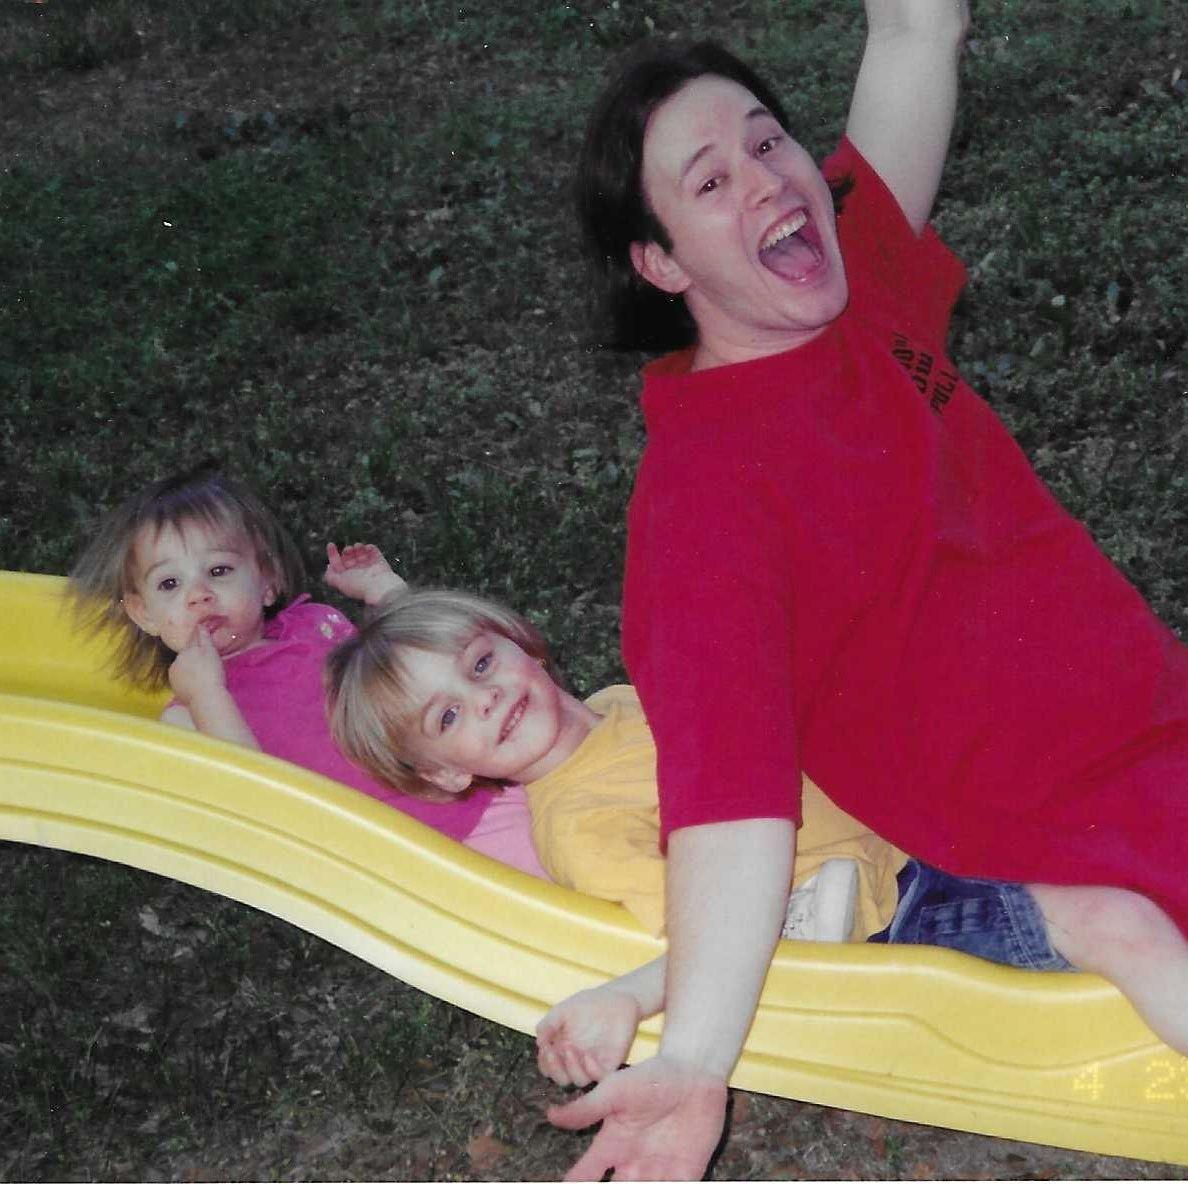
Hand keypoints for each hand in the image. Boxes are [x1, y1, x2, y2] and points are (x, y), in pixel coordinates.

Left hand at [167, 627, 225, 704]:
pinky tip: (196, 684)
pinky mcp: (174, 687)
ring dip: (190, 669)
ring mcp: (174, 675)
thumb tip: (199, 625)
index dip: (199, 639)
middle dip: (193, 656)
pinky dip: (187, 680)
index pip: (192, 641)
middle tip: (206, 662)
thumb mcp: (211, 652)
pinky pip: (181, 679)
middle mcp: (177, 661)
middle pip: (186, 655)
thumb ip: (204, 638)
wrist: (205, 698)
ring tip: (202, 675)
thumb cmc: (212, 674)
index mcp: (186, 651)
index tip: (203, 638)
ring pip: (182, 667)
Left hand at [323, 541, 404, 604]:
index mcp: (347, 576)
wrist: (379, 587)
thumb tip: (328, 567)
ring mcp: (368, 565)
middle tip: (348, 550)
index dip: (332, 553)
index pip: (337, 563)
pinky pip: (372, 549)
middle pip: (348, 555)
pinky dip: (368, 547)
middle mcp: (357, 570)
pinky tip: (366, 548)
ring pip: (359, 551)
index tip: (330, 544)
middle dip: (347, 550)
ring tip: (357, 547)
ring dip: (357, 547)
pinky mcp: (378, 560)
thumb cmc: (359, 586)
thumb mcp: (340, 583)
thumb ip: (330, 577)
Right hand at [537, 986, 642, 1087]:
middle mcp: (576, 1061)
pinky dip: (592, 1070)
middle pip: (561, 1079)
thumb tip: (539, 1042)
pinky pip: (600, 1077)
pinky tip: (587, 1056)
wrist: (615, 998)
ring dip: (571, 1069)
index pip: (548, 1067)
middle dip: (555, 1069)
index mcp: (562, 1050)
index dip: (545, 1062)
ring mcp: (592, 1063)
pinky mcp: (609, 1063)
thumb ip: (549, 1023)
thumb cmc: (587, 1004)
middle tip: (553, 1052)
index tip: (545, 1048)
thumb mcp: (564, 1010)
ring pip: (579, 1080)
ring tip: (570, 1049)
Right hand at [547, 1055, 728, 1180]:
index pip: (584, 1176)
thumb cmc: (651, 1077)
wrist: (694, 1073)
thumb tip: (550, 1115)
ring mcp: (657, 1172)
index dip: (573, 1185)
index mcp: (611, 1146)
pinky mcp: (684, 1175)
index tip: (567, 1186)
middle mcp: (631, 1165)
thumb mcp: (615, 1091)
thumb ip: (587, 1108)